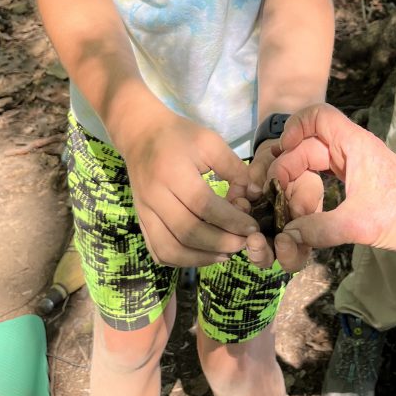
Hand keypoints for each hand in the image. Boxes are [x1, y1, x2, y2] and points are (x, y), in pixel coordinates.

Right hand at [117, 105, 257, 267]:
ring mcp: (144, 212)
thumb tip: (255, 194)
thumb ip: (234, 168)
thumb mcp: (210, 142)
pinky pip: (159, 251)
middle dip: (221, 242)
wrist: (141, 136)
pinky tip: (204, 254)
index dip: (231, 220)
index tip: (252, 227)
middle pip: (188, 231)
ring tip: (227, 254)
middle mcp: (155, 196)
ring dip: (202, 257)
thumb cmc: (180, 136)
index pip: (204, 205)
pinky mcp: (141, 222)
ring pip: (170, 248)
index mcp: (172, 172)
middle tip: (244, 243)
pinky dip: (182, 260)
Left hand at [243, 137, 323, 272]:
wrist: (277, 155)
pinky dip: (232, 207)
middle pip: (268, 258)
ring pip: (245, 244)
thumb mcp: (309, 181)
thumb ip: (306, 196)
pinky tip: (237, 196)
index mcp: (298, 235)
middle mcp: (274, 237)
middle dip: (260, 254)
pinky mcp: (235, 216)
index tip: (282, 239)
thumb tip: (297, 211)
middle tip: (255, 241)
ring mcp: (254, 228)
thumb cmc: (300, 172)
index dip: (289, 254)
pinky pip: (229, 218)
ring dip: (241, 235)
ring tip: (242, 217)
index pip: (295, 257)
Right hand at [270, 104, 395, 261]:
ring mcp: (355, 168)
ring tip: (285, 207)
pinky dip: (310, 194)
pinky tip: (303, 215)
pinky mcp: (359, 188)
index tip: (281, 156)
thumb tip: (286, 236)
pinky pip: (324, 181)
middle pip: (306, 145)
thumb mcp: (359, 224)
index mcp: (353, 144)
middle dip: (287, 167)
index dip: (293, 129)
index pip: (316, 115)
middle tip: (273, 195)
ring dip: (297, 182)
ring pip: (313, 164)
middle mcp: (352, 151)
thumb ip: (318, 228)